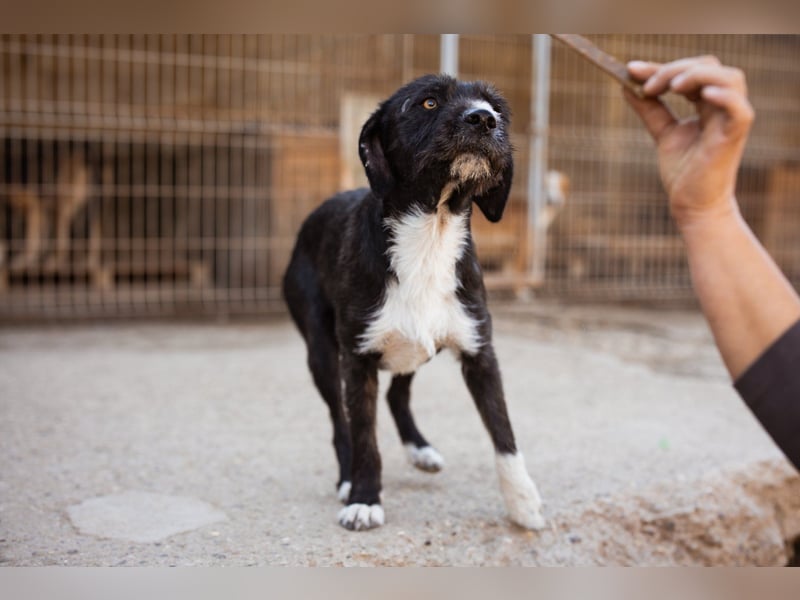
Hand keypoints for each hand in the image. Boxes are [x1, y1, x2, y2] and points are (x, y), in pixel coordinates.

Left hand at [625, 56, 753, 229]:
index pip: (689, 71)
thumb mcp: (662, 133)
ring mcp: (731, 119)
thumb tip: (626, 86)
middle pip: (708, 66)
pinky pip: (739, 108)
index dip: (660, 67)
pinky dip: (724, 96)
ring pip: (729, 77)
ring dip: (698, 75)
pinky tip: (702, 95)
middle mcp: (722, 106)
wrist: (691, 204)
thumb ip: (649, 108)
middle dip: (674, 69)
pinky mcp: (734, 135)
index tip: (630, 69)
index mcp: (707, 103)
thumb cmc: (683, 172)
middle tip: (647, 87)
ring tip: (671, 87)